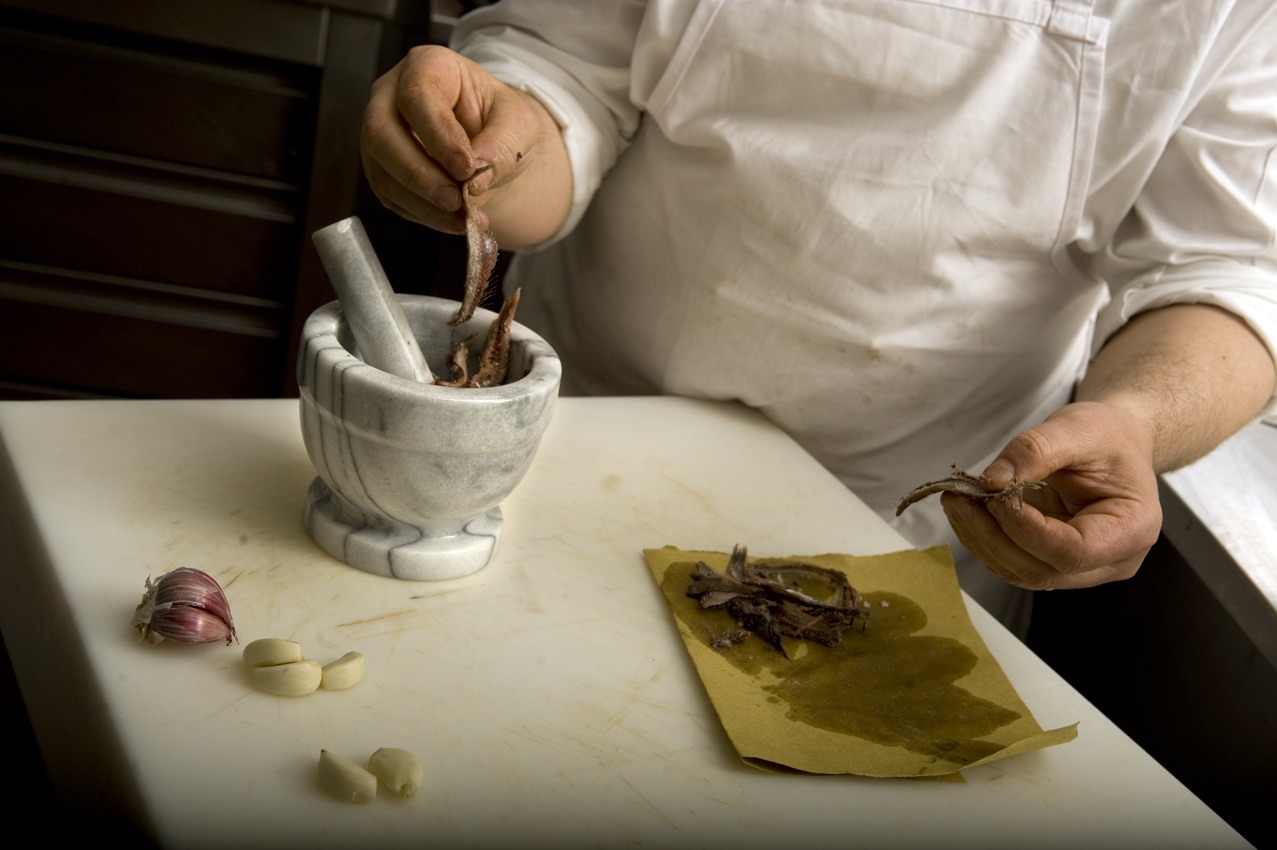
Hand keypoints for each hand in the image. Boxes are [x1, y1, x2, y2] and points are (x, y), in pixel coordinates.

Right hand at [360, 45, 543, 234]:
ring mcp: (380, 134)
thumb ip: (502, 143)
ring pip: (381, 170)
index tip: (466, 167)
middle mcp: (390, 97)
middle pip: (381, 133)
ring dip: (421, 202)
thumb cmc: (500, 122)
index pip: (417, 96)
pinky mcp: (382, 170)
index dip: (438, 134)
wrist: (490, 146)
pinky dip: (423, 214)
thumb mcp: (518, 123)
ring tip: (461, 218)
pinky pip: (390, 196)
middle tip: (455, 200)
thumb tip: (476, 177)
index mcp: (426, 67)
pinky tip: (452, 221)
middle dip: (418, 174)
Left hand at [941, 401, 1162, 589]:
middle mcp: (1110, 560)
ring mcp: (1080, 567)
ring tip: (956, 500)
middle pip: (1042, 569)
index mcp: (1132, 530)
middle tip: (958, 498)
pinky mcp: (1052, 560)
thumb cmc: (1108, 435)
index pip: (1073, 551)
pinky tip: (967, 510)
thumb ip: (1036, 450)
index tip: (994, 497)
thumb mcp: (1077, 428)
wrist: (1113, 442)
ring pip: (1021, 571)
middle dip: (993, 537)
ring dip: (981, 539)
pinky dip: (984, 538)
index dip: (1027, 529)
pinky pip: (1013, 560)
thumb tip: (993, 480)